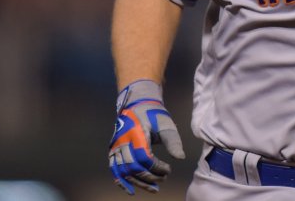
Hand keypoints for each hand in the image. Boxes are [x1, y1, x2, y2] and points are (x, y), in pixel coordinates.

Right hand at [108, 80, 185, 194]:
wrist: (137, 104)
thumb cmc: (154, 115)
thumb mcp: (166, 124)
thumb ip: (173, 141)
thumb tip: (180, 157)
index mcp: (137, 133)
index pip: (144, 157)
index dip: (156, 167)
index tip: (168, 169)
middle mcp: (123, 141)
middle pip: (133, 166)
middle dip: (149, 177)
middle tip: (163, 179)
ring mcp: (116, 146)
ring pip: (123, 170)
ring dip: (138, 182)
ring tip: (153, 188)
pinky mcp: (113, 150)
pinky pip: (114, 169)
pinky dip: (121, 181)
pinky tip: (131, 190)